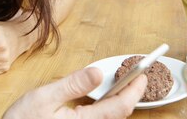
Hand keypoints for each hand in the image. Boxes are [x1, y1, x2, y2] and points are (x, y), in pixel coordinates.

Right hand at [2, 67, 146, 118]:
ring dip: (119, 103)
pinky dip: (106, 109)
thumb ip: (72, 85)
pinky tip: (102, 99)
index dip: (134, 91)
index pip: (120, 107)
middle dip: (130, 96)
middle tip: (135, 77)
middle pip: (119, 115)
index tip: (142, 75)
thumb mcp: (44, 97)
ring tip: (122, 86)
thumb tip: (97, 72)